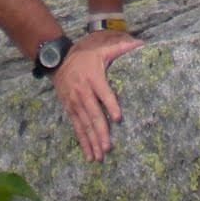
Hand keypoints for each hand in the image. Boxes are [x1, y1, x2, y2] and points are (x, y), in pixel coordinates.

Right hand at [51, 32, 141, 160]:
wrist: (57, 61)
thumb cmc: (84, 56)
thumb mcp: (101, 49)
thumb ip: (120, 48)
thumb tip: (141, 44)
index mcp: (93, 78)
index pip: (104, 93)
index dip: (110, 105)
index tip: (118, 118)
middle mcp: (83, 92)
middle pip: (93, 114)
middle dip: (100, 132)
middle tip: (108, 147)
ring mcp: (75, 103)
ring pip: (84, 125)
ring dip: (92, 141)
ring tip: (99, 156)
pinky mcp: (70, 109)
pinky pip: (77, 128)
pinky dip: (82, 142)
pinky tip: (88, 154)